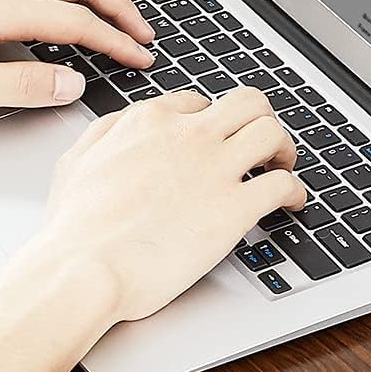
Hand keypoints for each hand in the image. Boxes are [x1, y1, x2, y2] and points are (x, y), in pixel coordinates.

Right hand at [29, 89, 305, 324]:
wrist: (84, 268)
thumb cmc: (74, 230)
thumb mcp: (75, 163)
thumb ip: (104, 136)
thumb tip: (124, 127)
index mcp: (150, 122)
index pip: (198, 104)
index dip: (213, 123)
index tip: (218, 142)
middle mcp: (188, 136)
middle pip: (247, 103)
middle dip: (260, 120)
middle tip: (262, 145)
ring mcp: (215, 169)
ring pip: (272, 132)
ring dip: (284, 148)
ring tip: (283, 167)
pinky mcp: (235, 208)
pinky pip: (284, 185)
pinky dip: (296, 192)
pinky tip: (292, 204)